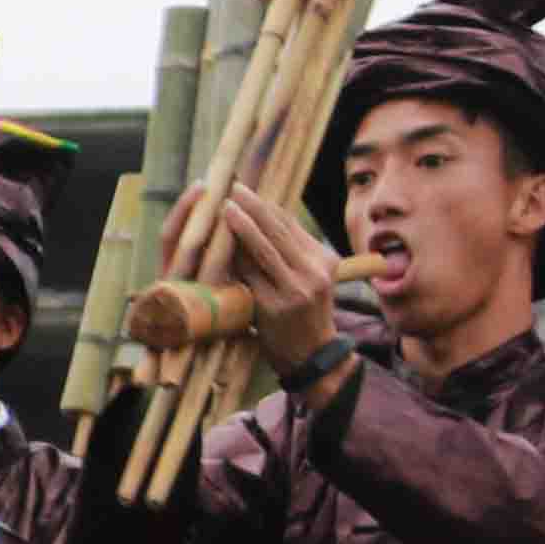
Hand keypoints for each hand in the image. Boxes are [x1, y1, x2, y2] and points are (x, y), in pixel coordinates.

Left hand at [204, 182, 351, 375]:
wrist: (312, 355)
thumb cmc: (305, 312)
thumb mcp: (309, 278)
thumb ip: (291, 251)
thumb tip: (260, 215)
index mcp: (324, 260)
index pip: (290, 225)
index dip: (265, 205)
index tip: (246, 190)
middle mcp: (314, 272)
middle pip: (278, 230)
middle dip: (254, 206)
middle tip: (234, 188)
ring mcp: (296, 289)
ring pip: (264, 248)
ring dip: (243, 225)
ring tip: (225, 207)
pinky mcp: (275, 306)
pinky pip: (250, 275)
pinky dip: (235, 257)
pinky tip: (219, 244)